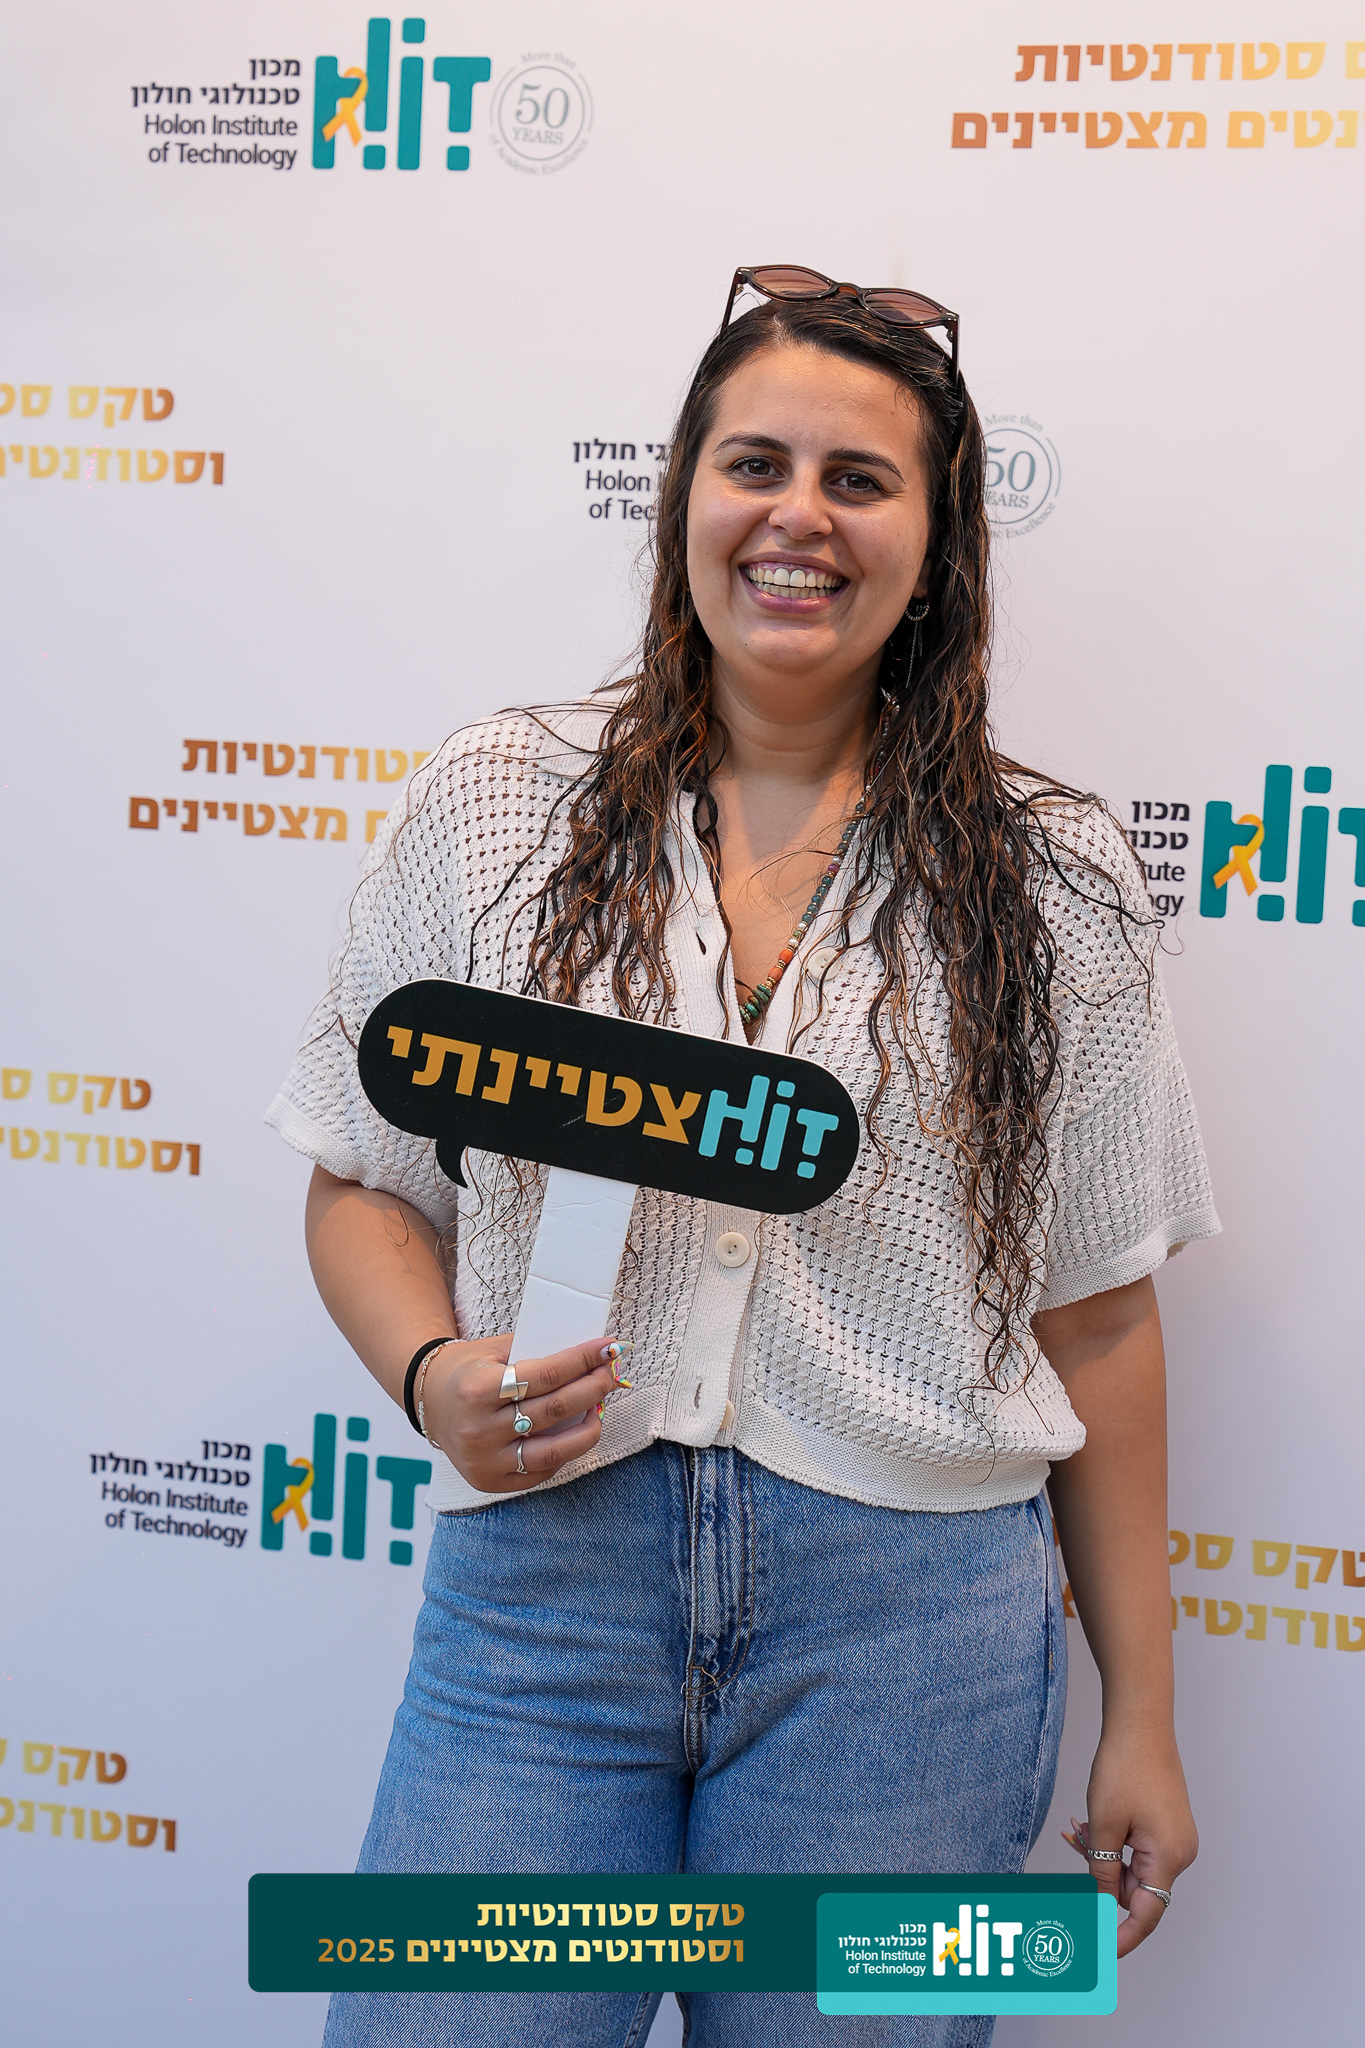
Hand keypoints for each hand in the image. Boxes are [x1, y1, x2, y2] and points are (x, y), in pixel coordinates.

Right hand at [419, 1333, 627, 1493]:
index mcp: (478, 1389)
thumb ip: (538, 1353)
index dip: (583, 1360)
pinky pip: (541, 1470)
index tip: (608, 1348)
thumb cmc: (469, 1370)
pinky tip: (577, 1431)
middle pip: (555, 1409)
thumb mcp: (495, 1351)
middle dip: (593, 1388)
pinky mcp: (490, 1482)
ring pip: (555, 1449)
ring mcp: (485, 1460)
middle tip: (611, 1373)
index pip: (546, 1375)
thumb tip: (592, 1355)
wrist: (428, 1401)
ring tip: (601, 1406)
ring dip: (589, 1426)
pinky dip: (566, 1451)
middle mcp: (480, 1429)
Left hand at [1062, 1724, 1197, 1955]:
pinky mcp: (1167, 1824)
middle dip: (1100, 1880)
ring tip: (1079, 1828)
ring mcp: (1175, 1838)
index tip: (1099, 1955)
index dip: (1122, 1939)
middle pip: (1136, 1890)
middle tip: (1072, 1849)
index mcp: (1170, 1858)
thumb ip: (1100, 1872)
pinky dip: (1113, 1843)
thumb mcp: (1104, 1824)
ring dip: (1103, 1857)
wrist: (1141, 1722)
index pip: (1146, 1915)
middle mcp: (1180, 1852)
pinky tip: (1092, 1823)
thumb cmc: (1125, 1767)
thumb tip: (1097, 1908)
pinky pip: (1137, 1849)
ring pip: (1132, 1868)